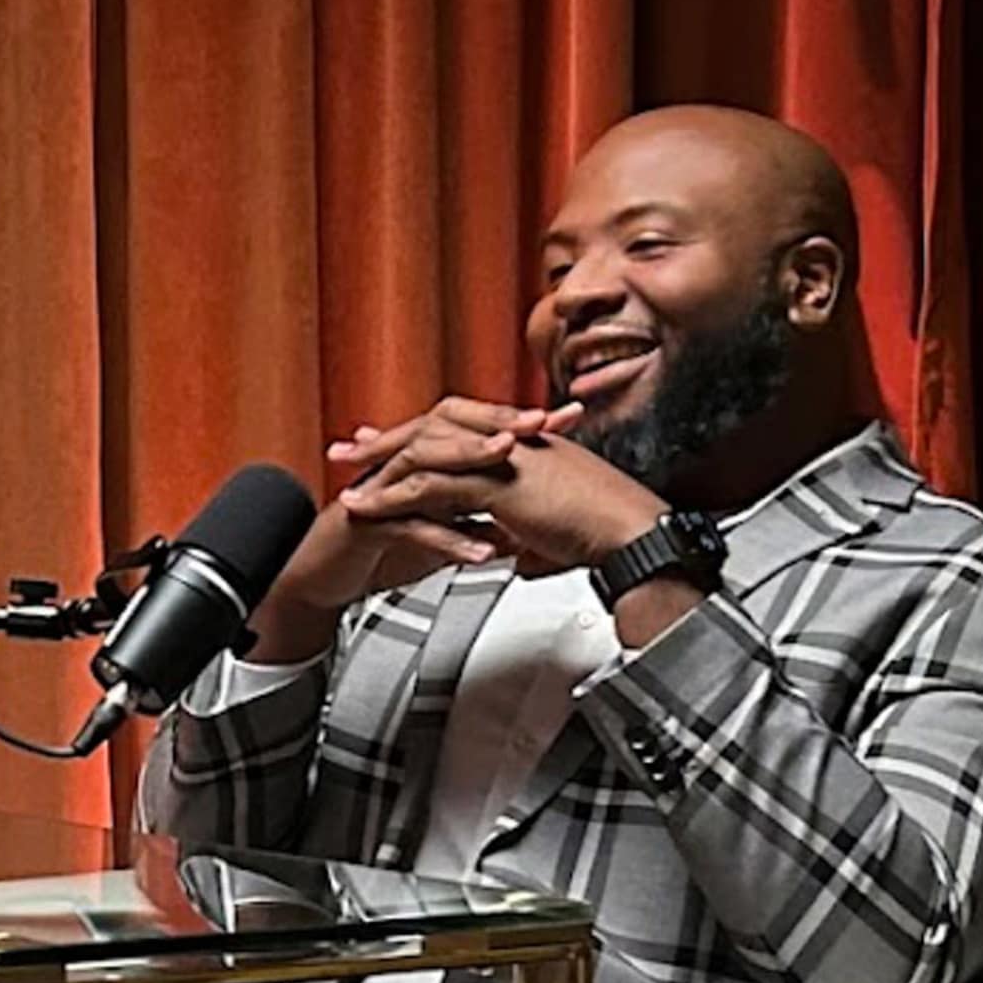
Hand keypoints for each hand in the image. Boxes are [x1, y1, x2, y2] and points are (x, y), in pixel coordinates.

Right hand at [248, 398, 575, 654]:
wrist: (319, 579)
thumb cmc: (373, 554)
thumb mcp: (437, 539)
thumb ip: (474, 529)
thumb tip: (517, 531)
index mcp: (421, 466)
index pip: (471, 430)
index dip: (516, 423)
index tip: (562, 420)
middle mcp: (400, 469)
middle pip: (449, 432)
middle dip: (496, 426)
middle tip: (539, 423)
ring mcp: (381, 492)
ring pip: (428, 468)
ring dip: (471, 465)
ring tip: (510, 464)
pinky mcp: (365, 524)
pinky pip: (410, 526)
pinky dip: (449, 540)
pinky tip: (481, 553)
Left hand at [333, 422, 668, 580]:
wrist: (635, 536)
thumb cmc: (610, 535)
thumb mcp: (559, 532)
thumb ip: (532, 536)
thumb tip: (520, 554)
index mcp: (528, 447)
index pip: (463, 430)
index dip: (425, 435)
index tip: (392, 442)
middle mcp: (513, 443)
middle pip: (435, 428)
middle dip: (388, 440)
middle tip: (350, 448)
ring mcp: (504, 460)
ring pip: (425, 454)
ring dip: (379, 468)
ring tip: (346, 482)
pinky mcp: (497, 486)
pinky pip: (432, 488)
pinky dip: (393, 498)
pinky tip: (368, 512)